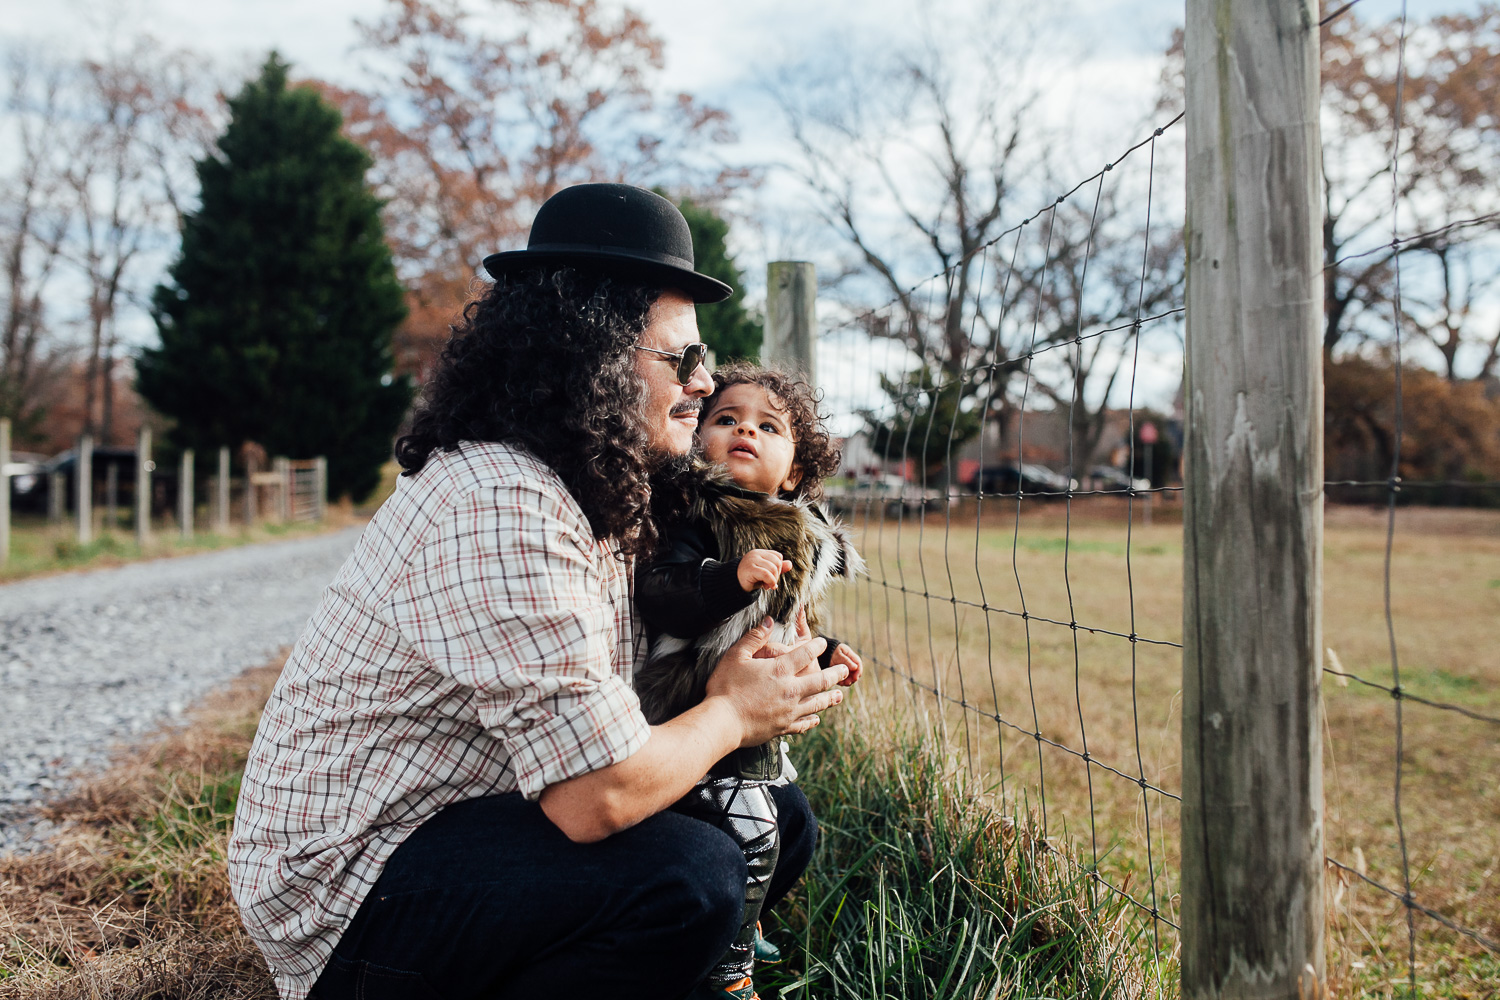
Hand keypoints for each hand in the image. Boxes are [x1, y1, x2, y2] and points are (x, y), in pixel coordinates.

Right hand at [705, 617, 847, 745]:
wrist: (722, 722)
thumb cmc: (725, 688)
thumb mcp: (735, 656)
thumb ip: (754, 638)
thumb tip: (769, 621)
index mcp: (780, 670)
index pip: (805, 654)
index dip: (816, 646)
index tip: (823, 642)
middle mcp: (790, 690)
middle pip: (821, 681)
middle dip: (835, 674)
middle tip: (845, 670)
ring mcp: (789, 711)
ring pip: (817, 703)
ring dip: (830, 698)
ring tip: (839, 696)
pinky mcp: (783, 727)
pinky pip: (804, 723)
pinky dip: (812, 720)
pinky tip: (816, 719)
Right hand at [737, 549, 791, 591]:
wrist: (733, 585)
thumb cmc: (750, 579)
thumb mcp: (766, 573)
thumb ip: (777, 568)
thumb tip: (790, 564)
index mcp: (760, 553)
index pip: (778, 557)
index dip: (779, 568)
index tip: (773, 578)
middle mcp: (756, 554)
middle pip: (777, 562)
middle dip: (777, 575)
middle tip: (770, 584)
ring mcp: (752, 560)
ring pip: (773, 568)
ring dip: (773, 580)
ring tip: (767, 586)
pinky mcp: (750, 568)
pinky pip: (767, 574)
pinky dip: (770, 582)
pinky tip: (766, 587)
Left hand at [830, 644, 862, 685]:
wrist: (820, 653)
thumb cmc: (829, 652)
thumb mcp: (838, 655)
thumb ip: (846, 661)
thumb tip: (855, 668)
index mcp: (850, 655)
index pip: (858, 663)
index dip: (858, 671)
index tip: (855, 678)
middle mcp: (849, 661)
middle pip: (855, 671)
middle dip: (853, 678)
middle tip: (848, 683)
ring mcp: (845, 667)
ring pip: (850, 676)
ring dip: (848, 681)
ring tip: (842, 683)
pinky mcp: (840, 672)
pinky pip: (844, 678)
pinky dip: (843, 682)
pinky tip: (839, 683)